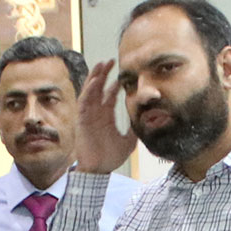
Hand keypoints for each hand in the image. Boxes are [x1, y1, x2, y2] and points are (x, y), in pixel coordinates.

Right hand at [74, 59, 134, 174]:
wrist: (99, 170)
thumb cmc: (111, 157)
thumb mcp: (129, 141)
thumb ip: (135, 129)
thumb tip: (148, 122)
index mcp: (106, 116)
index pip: (110, 95)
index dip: (115, 84)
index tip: (124, 74)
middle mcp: (97, 113)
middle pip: (99, 88)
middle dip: (104, 74)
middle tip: (111, 61)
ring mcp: (89, 115)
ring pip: (90, 91)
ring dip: (94, 78)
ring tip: (101, 64)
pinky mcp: (82, 120)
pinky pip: (84, 102)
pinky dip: (88, 91)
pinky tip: (94, 81)